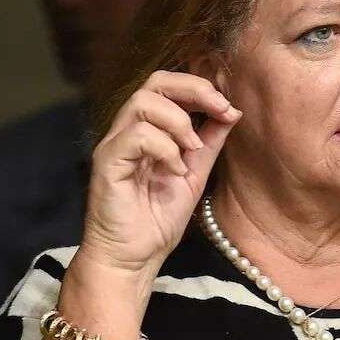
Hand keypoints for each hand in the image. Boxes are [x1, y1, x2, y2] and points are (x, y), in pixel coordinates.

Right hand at [80, 70, 240, 275]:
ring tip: (192, 151)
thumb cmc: (157, 219)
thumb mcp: (195, 174)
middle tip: (220, 110)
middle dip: (194, 90)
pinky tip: (175, 171)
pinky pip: (136, 135)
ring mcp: (115, 144)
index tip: (228, 108)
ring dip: (179, 123)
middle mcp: (128, 130)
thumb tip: (232, 111)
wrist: (133, 258)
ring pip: (144, 102)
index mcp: (149, 129)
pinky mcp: (107, 162)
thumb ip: (210, 142)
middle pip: (156, 82)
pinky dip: (164, 149)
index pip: (169, 85)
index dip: (201, 88)